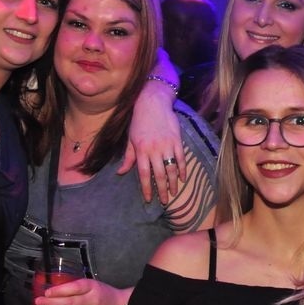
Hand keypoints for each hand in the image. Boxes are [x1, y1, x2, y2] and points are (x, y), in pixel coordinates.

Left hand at [33, 278, 129, 304]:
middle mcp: (92, 302)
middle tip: (37, 302)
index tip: (47, 292)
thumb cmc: (103, 294)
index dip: (60, 290)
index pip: (75, 288)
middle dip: (51, 303)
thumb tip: (53, 290)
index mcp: (92, 287)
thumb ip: (76, 287)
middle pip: (69, 303)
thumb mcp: (93, 284)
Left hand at [118, 84, 184, 202]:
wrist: (152, 103)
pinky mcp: (177, 140)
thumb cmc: (139, 121)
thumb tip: (120, 172)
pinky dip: (183, 169)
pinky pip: (181, 158)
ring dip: (174, 182)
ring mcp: (167, 145)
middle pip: (159, 175)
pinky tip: (183, 178)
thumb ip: (128, 157)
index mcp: (141, 150)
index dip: (146, 189)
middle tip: (165, 201)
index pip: (144, 174)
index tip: (149, 200)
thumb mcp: (130, 139)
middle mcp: (154, 149)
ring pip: (172, 168)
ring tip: (174, 192)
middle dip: (162, 190)